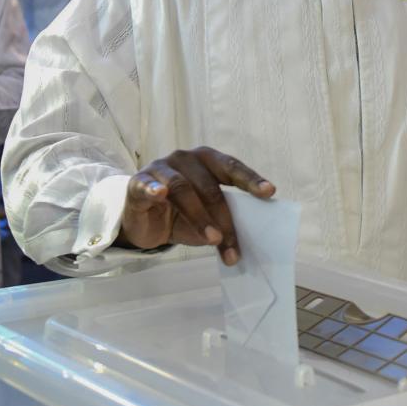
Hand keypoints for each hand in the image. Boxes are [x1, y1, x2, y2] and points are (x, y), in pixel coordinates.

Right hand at [118, 147, 274, 264]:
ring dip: (200, 217)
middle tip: (233, 246)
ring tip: (212, 240)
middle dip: (224, 218)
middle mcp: (185, 159)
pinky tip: (160, 195)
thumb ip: (225, 219)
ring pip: (183, 188)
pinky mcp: (138, 182)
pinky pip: (146, 185)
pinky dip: (154, 189)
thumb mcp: (207, 219)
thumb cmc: (182, 216)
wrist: (145, 223)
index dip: (250, 179)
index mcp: (208, 162)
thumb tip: (249, 239)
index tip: (269, 192)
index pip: (231, 167)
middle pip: (209, 186)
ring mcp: (161, 168)